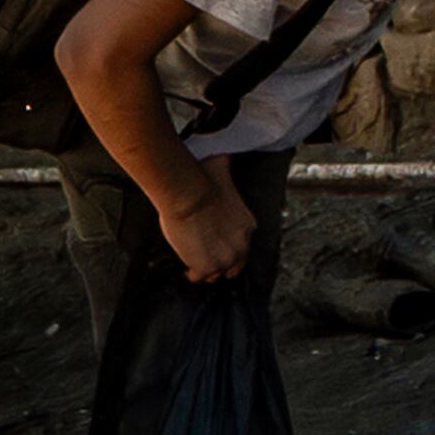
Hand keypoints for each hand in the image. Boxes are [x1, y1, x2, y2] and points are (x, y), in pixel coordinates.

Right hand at [154, 159, 256, 284]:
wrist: (190, 195)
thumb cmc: (204, 181)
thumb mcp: (224, 174)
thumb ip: (226, 169)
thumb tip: (223, 156)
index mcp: (248, 227)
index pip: (242, 246)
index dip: (228, 246)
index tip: (217, 244)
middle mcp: (242, 246)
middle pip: (234, 265)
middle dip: (222, 263)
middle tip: (207, 259)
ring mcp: (225, 259)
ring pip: (216, 274)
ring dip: (206, 269)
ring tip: (195, 263)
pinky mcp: (207, 267)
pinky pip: (198, 278)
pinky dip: (191, 274)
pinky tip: (186, 267)